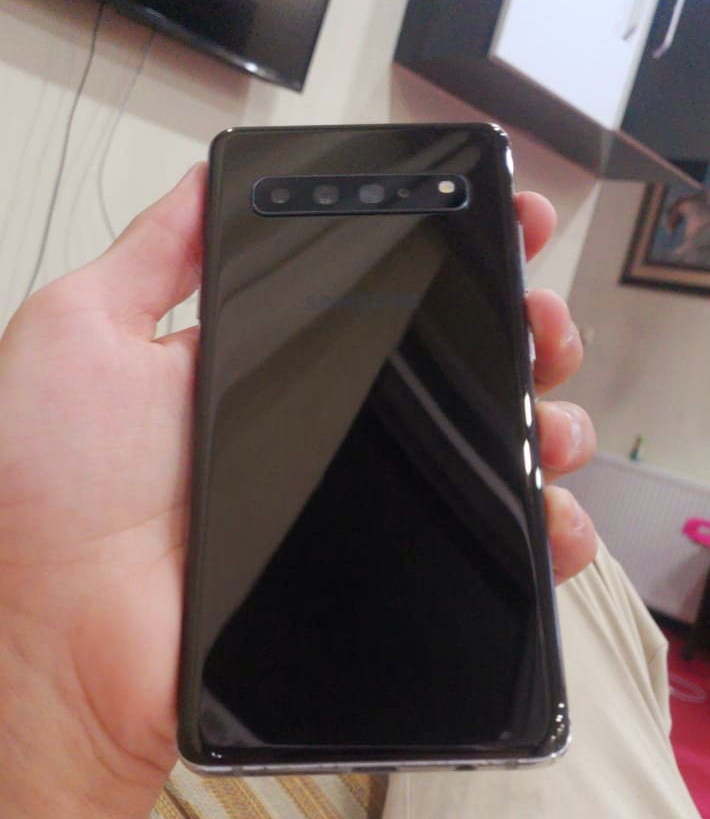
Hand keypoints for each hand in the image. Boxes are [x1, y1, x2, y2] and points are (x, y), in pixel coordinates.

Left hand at [0, 169, 595, 818]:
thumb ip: (151, 258)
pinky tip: (550, 516)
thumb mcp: (79, 334)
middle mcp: (316, 431)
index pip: (380, 292)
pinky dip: (534, 534)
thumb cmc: (45, 492)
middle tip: (539, 324)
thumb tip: (206, 181)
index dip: (449, 255)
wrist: (55, 638)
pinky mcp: (368, 577)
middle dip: (519, 334)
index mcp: (263, 366)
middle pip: (448, 370)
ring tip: (548, 418)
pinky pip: (472, 554)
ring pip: (478, 456)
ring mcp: (348, 507)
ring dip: (539, 425)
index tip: (505, 224)